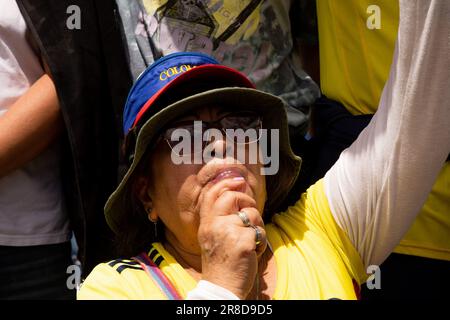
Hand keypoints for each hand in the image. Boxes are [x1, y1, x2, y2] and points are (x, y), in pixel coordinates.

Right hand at [197, 177, 266, 298]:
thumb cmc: (221, 264)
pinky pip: (260, 231)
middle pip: (232, 197)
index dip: (225, 182)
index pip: (211, 194)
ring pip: (251, 214)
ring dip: (256, 226)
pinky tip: (252, 253)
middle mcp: (215, 225)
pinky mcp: (243, 242)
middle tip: (250, 212)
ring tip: (250, 241)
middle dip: (247, 200)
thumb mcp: (212, 238)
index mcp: (206, 224)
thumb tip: (236, 195)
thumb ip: (219, 218)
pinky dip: (260, 242)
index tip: (238, 180)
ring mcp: (228, 232)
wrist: (222, 287)